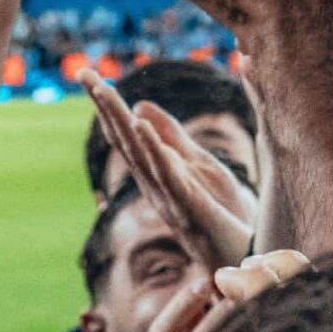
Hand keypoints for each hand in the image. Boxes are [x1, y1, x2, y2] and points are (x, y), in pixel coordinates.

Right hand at [82, 73, 258, 266]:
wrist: (249, 258)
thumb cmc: (223, 213)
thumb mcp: (198, 165)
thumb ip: (171, 137)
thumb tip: (138, 104)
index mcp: (156, 172)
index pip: (127, 132)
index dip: (107, 104)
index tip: (87, 73)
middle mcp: (155, 185)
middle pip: (126, 140)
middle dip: (105, 106)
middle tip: (84, 73)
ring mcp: (170, 197)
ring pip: (140, 154)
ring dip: (120, 120)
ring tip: (105, 90)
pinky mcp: (191, 208)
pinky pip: (168, 176)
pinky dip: (152, 150)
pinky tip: (140, 125)